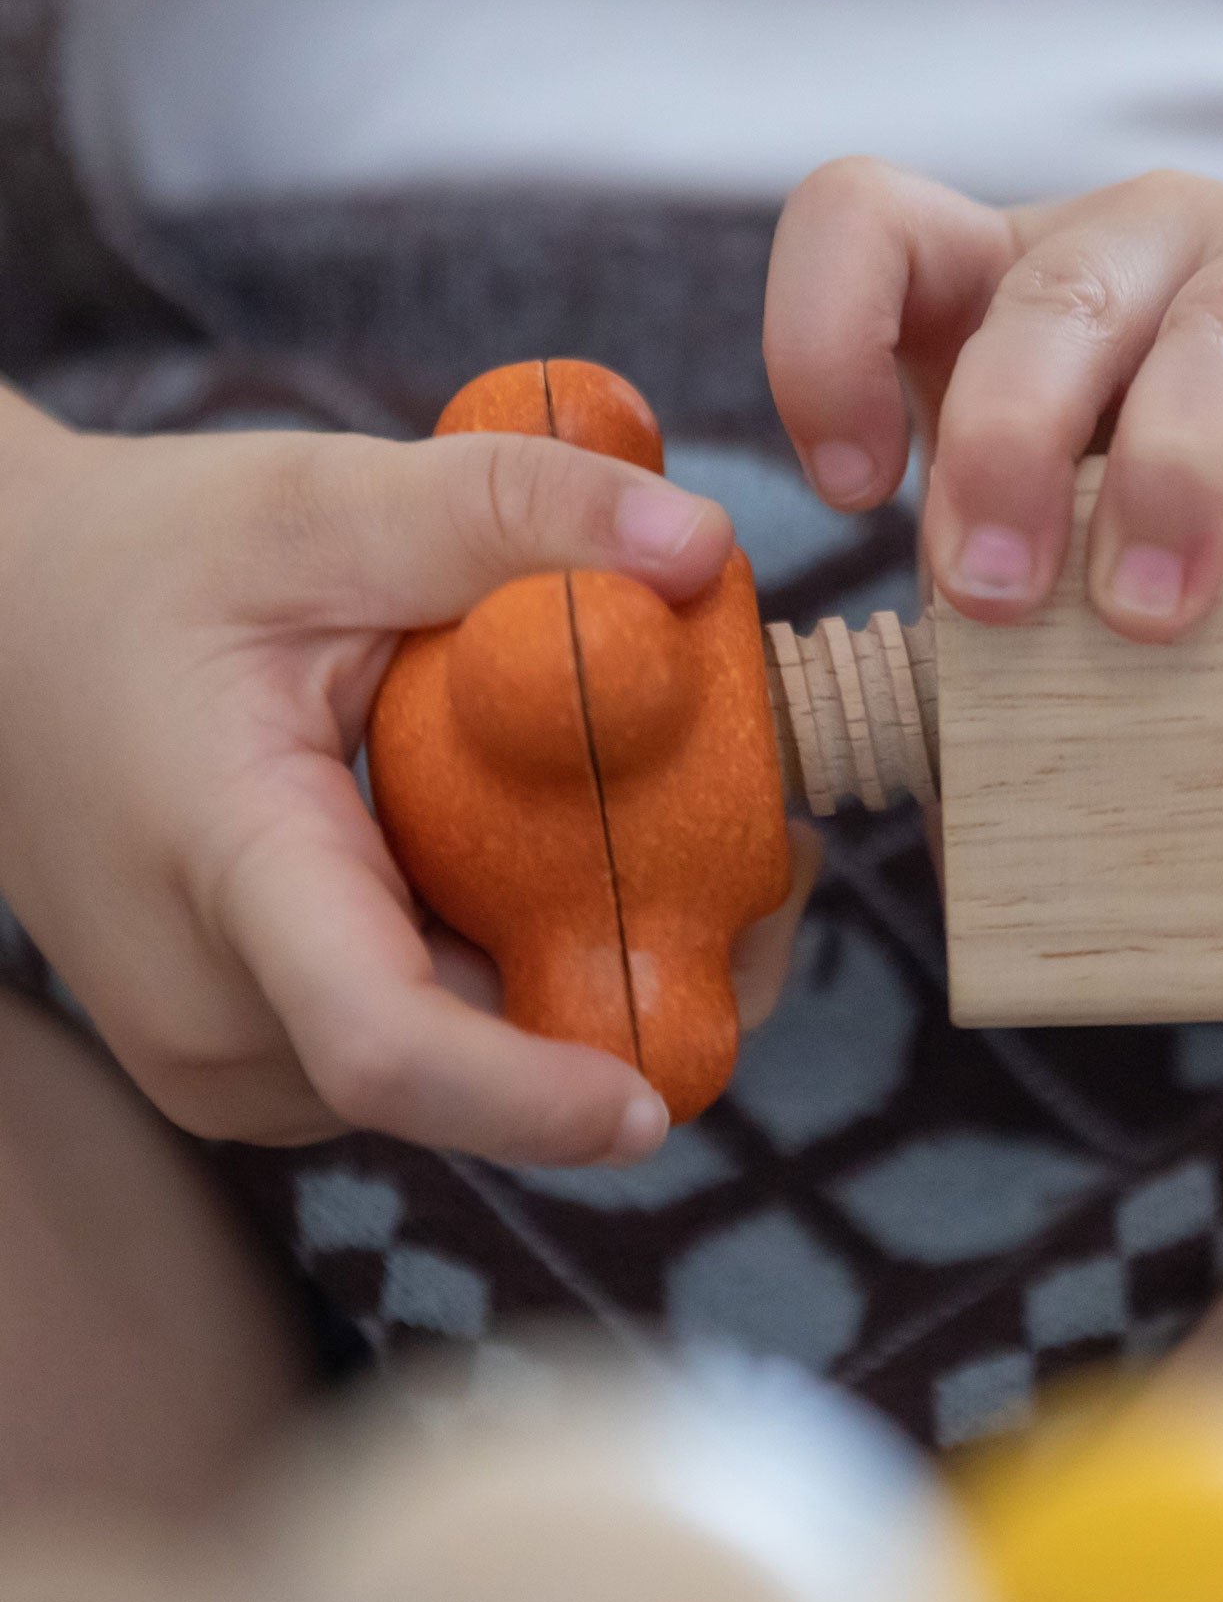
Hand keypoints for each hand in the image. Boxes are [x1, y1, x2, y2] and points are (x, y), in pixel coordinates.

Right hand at [0, 395, 813, 1165]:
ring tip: (665, 820)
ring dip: (581, 965)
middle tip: (767, 852)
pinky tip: (550, 847)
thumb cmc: (146, 567)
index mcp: (223, 873)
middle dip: (634, 979)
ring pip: (466, 1054)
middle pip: (471, 1059)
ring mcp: (232, 1054)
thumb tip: (700, 547)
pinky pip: (429, 1032)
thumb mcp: (318, 504)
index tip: (659, 1097)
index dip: (534, 1094)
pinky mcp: (262, 1052)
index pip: (382, 1041)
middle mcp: (218, 1016)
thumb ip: (504, 509)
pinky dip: (513, 959)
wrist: (1, 633)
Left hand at [766, 161, 1222, 747]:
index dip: (822, 335)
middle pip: (1054, 293)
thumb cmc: (1194, 568)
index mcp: (1015, 285)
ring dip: (1176, 471)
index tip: (851, 490)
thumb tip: (928, 804)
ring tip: (1156, 619)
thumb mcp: (1057, 569)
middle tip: (993, 604)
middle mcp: (1155, 246)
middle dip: (1003, 448)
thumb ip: (988, 631)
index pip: (870, 221)